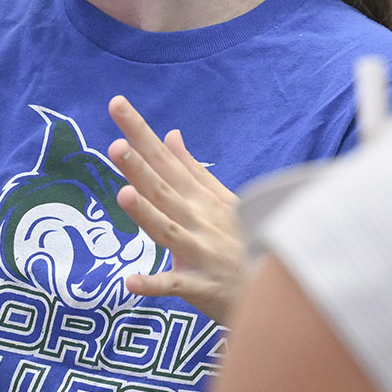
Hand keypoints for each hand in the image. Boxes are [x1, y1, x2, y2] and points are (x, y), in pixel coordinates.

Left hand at [107, 98, 245, 323]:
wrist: (275, 288)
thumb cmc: (244, 241)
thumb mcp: (223, 200)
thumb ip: (193, 170)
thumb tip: (170, 135)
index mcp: (200, 197)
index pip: (164, 159)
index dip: (141, 133)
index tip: (116, 104)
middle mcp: (199, 219)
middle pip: (164, 190)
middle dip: (140, 167)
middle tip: (116, 145)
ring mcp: (200, 252)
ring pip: (168, 230)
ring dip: (147, 214)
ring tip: (124, 195)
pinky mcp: (201, 286)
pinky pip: (175, 286)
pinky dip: (154, 284)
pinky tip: (131, 281)